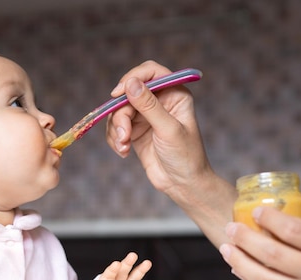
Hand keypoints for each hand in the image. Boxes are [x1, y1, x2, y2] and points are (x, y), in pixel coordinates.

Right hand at [105, 60, 236, 246]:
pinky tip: (124, 152)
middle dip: (121, 115)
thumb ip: (149, 106)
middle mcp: (159, 101)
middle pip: (129, 94)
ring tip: (123, 147)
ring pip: (119, 112)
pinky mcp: (135, 131)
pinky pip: (116, 127)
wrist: (182, 184)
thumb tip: (130, 83)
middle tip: (123, 135)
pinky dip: (115, 139)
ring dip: (117, 130)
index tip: (117, 94)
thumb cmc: (185, 156)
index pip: (151, 72)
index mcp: (174, 93)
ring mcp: (146, 116)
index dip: (132, 78)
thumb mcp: (168, 129)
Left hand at [219, 206, 300, 279]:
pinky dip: (252, 279)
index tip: (257, 211)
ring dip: (241, 261)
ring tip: (227, 248)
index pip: (296, 231)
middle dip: (246, 238)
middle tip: (232, 228)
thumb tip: (293, 228)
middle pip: (273, 253)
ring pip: (266, 277)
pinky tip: (240, 270)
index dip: (271, 219)